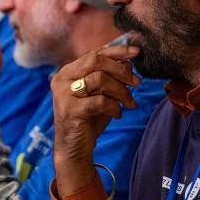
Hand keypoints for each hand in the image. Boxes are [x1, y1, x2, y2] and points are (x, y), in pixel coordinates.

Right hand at [51, 45, 140, 195]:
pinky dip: (114, 106)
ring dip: (120, 90)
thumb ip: (111, 77)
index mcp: (68, 71)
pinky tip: (118, 114)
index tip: (136, 53)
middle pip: (97, 61)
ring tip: (128, 102)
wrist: (74, 148)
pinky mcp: (70, 110)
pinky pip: (100, 101)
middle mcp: (62, 79)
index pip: (95, 53)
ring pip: (99, 79)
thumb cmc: (89, 119)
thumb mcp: (101, 94)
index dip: (117, 51)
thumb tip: (129, 62)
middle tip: (136, 83)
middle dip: (121, 70)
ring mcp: (64, 94)